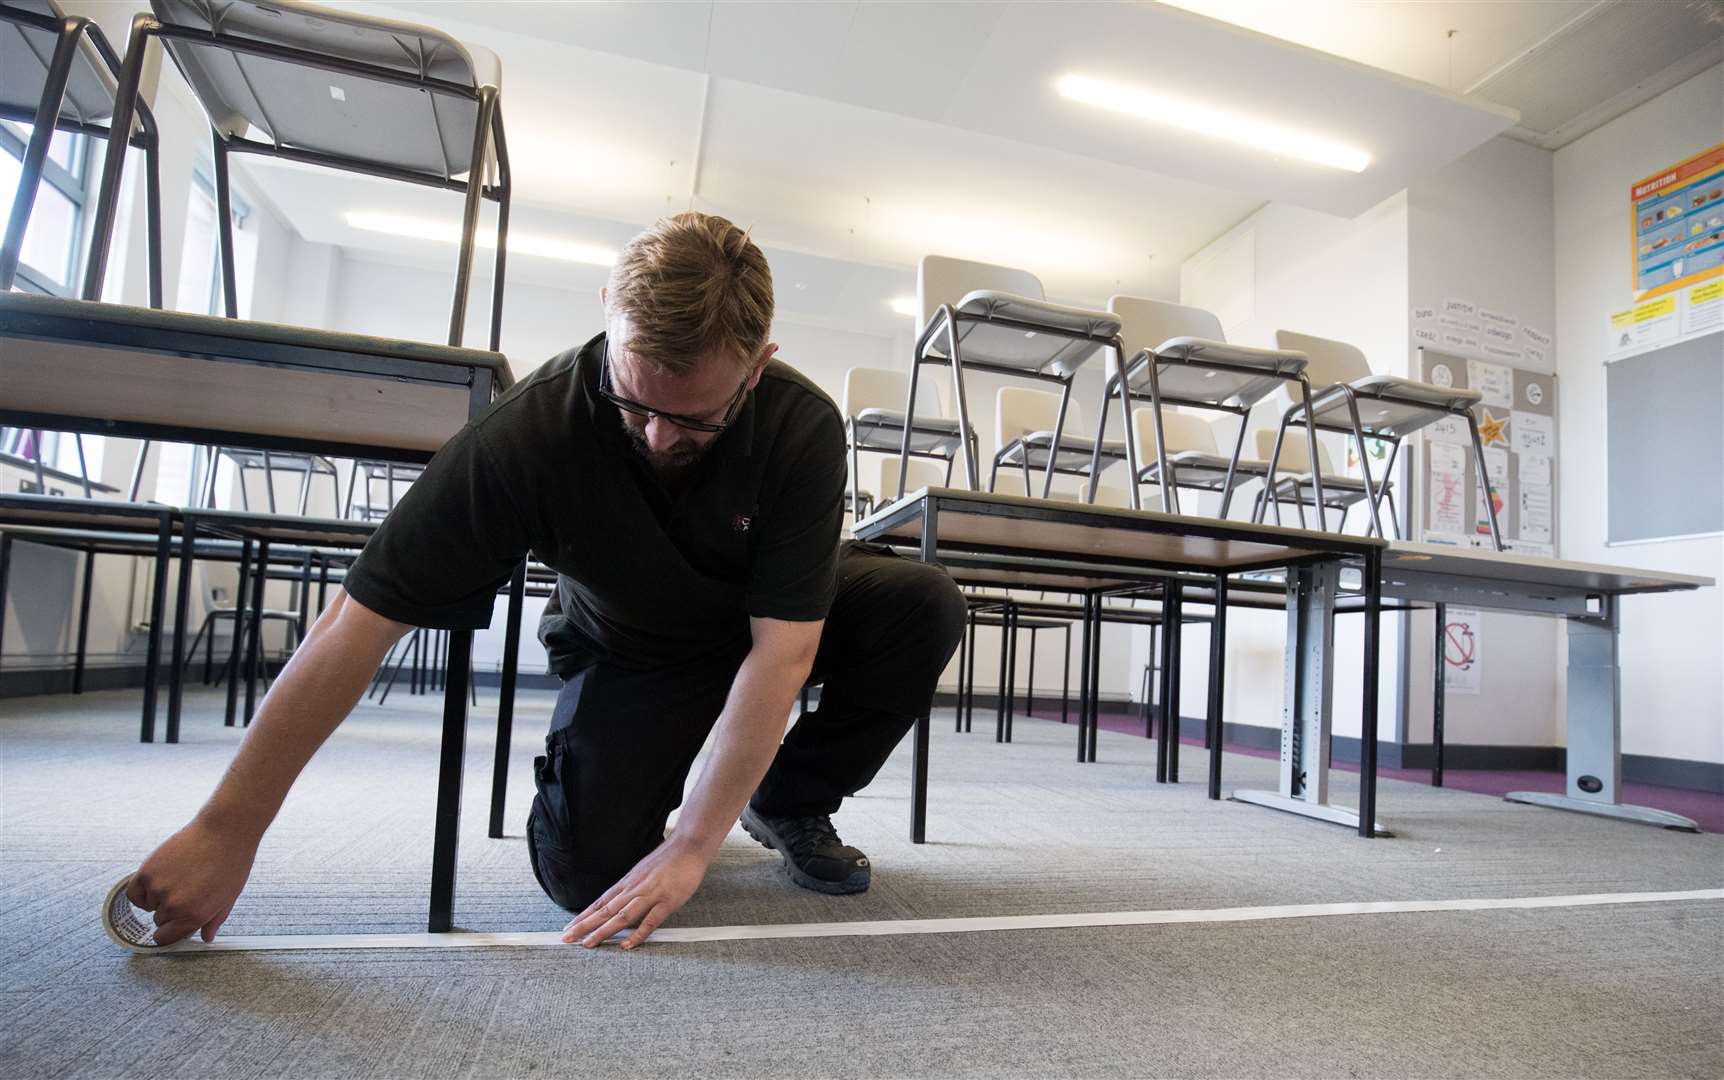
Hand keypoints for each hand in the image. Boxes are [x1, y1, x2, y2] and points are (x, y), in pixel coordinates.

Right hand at [126, 818, 258, 945]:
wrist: (225, 830)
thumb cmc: (231, 862)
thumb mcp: (228, 897)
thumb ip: (213, 921)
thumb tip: (206, 938)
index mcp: (193, 916)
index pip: (165, 938)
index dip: (171, 931)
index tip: (175, 923)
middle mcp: (173, 906)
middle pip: (159, 921)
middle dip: (170, 911)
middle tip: (187, 890)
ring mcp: (158, 888)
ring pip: (147, 904)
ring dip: (157, 897)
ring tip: (179, 878)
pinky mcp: (146, 871)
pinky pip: (134, 891)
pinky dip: (142, 889)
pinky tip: (158, 880)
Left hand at [561, 840, 709, 949]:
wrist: (688, 845)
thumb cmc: (669, 858)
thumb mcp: (643, 871)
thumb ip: (632, 886)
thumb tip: (620, 898)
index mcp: (628, 883)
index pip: (600, 902)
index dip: (584, 916)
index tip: (569, 927)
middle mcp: (634, 889)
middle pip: (605, 910)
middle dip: (584, 925)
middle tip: (567, 938)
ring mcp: (650, 894)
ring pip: (622, 916)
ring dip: (603, 930)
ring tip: (588, 943)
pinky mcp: (668, 900)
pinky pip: (650, 920)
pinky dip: (638, 934)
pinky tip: (627, 945)